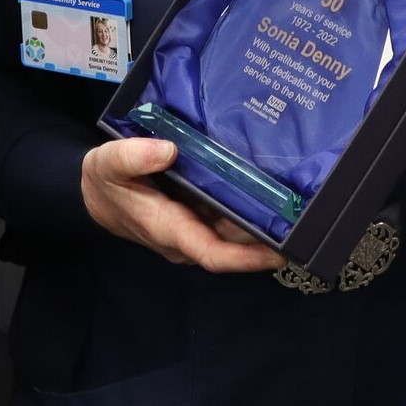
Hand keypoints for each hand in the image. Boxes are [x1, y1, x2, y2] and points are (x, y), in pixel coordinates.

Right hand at [81, 137, 283, 272]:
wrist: (98, 193)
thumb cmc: (105, 181)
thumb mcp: (107, 163)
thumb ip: (132, 157)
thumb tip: (168, 149)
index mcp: (169, 229)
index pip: (213, 253)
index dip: (248, 257)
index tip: (281, 251)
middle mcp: (190, 236)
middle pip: (236, 243)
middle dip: (270, 235)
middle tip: (308, 216)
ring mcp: (197, 227)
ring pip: (237, 231)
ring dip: (266, 221)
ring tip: (302, 201)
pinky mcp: (201, 216)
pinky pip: (230, 217)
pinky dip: (251, 206)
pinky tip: (275, 188)